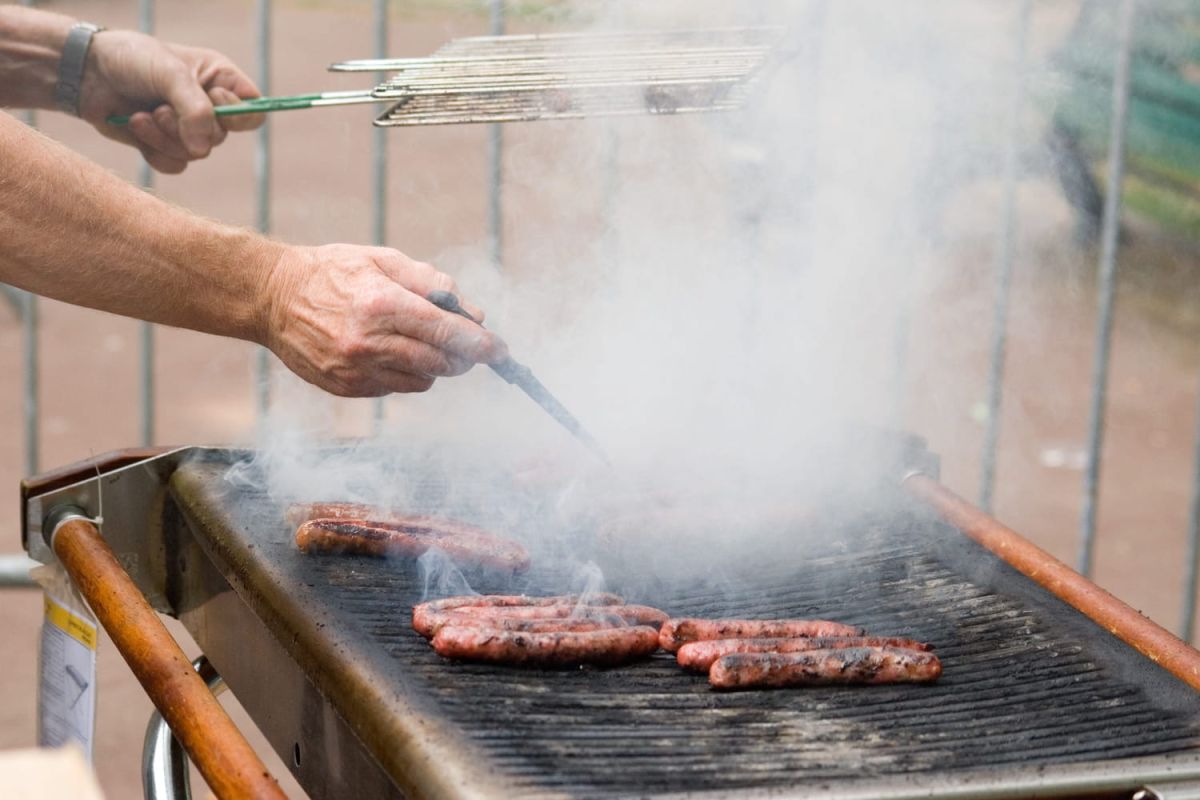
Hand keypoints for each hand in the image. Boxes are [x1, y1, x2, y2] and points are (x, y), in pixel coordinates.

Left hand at [79, 31, 262, 173]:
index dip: (237, 115)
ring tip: (141, 116)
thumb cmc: (131, 60)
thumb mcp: (169, 73)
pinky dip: (154, 151)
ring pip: (196, 154)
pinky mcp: (165, 146)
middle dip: (185, 126)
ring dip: (165, 138)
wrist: (85, 73)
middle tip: (159, 107)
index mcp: (220, 81)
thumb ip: (194, 110)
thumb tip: (203, 150)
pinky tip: (135, 127)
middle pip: (220, 138)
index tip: (212, 103)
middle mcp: (208, 107)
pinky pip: (175, 165)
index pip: (253, 112)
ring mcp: (187, 129)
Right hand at [262, 244, 508, 396]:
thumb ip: (432, 284)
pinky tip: (390, 351)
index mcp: (381, 304)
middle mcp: (369, 342)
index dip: (481, 344)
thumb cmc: (333, 272)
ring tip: (419, 340)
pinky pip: (396, 387)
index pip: (446, 332)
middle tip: (471, 346)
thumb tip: (473, 313)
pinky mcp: (347, 388)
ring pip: (422, 380)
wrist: (272, 298)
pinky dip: (406, 373)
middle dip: (464, 357)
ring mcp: (356, 370)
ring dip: (435, 365)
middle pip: (440, 363)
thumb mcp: (383, 260)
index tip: (501, 350)